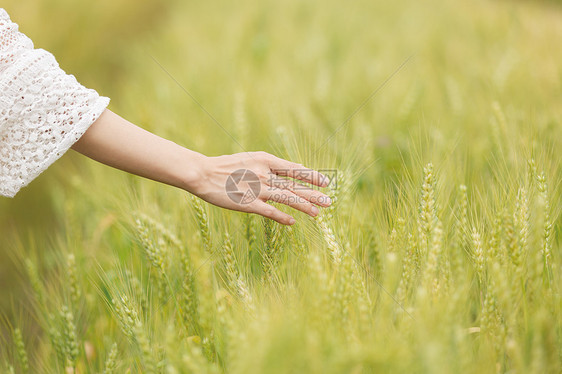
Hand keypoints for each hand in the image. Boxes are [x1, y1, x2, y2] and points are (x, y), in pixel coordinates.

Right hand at [186, 151, 331, 224]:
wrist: (202, 173)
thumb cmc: (227, 166)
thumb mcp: (252, 158)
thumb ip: (273, 164)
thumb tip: (297, 167)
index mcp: (265, 159)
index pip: (294, 169)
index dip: (311, 176)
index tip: (325, 182)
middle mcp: (264, 173)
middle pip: (294, 185)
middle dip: (313, 194)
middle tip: (329, 201)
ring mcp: (256, 189)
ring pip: (286, 198)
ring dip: (304, 206)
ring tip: (318, 213)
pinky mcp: (247, 203)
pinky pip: (269, 211)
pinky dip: (282, 217)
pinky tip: (293, 222)